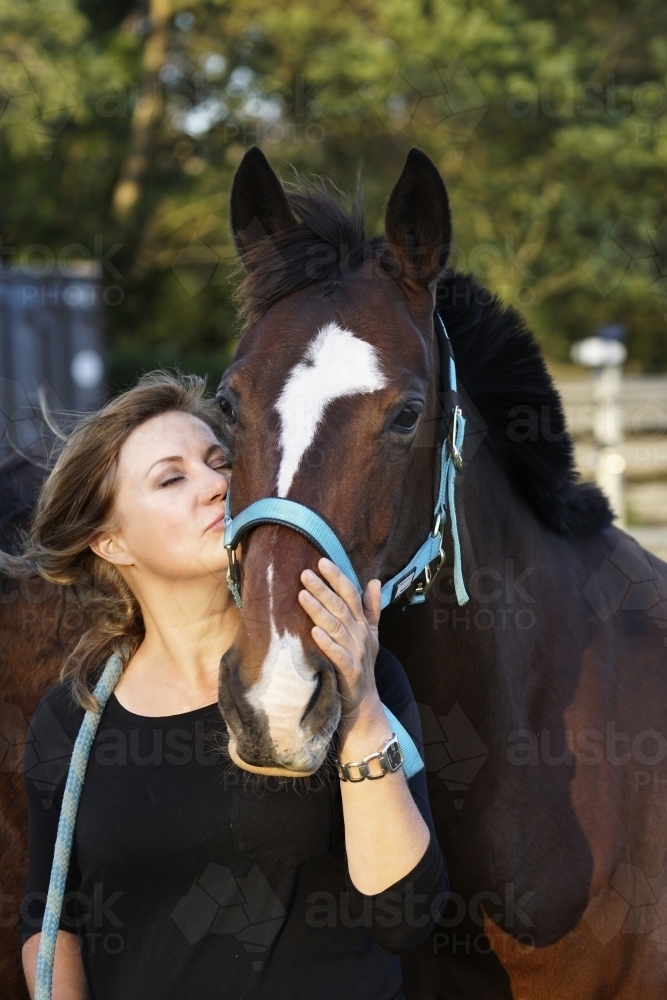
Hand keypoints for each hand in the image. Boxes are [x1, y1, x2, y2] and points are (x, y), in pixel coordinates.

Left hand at [298, 559, 383, 734]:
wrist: (363, 701)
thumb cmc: (361, 663)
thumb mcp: (370, 634)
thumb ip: (371, 608)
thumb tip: (374, 581)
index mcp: (363, 624)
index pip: (351, 595)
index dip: (337, 577)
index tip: (322, 561)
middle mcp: (360, 635)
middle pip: (340, 607)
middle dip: (323, 589)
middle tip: (305, 573)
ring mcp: (356, 653)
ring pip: (336, 627)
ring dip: (319, 610)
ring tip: (302, 595)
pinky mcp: (350, 672)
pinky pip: (337, 655)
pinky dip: (327, 643)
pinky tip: (314, 631)